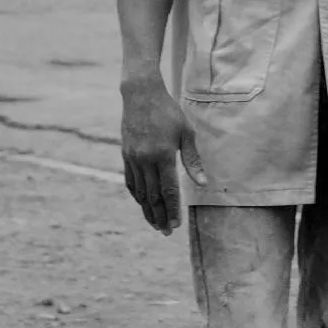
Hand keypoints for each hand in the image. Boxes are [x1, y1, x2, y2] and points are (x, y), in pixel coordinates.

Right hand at [119, 75, 203, 234]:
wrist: (140, 95)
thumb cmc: (168, 112)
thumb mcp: (186, 133)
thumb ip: (193, 160)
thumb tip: (202, 183)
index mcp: (163, 155)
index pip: (169, 190)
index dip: (173, 210)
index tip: (176, 225)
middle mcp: (145, 160)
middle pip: (153, 196)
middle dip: (160, 216)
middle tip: (166, 232)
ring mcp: (133, 158)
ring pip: (141, 192)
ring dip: (148, 210)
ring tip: (154, 224)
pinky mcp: (126, 155)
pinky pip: (131, 181)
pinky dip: (137, 195)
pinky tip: (142, 204)